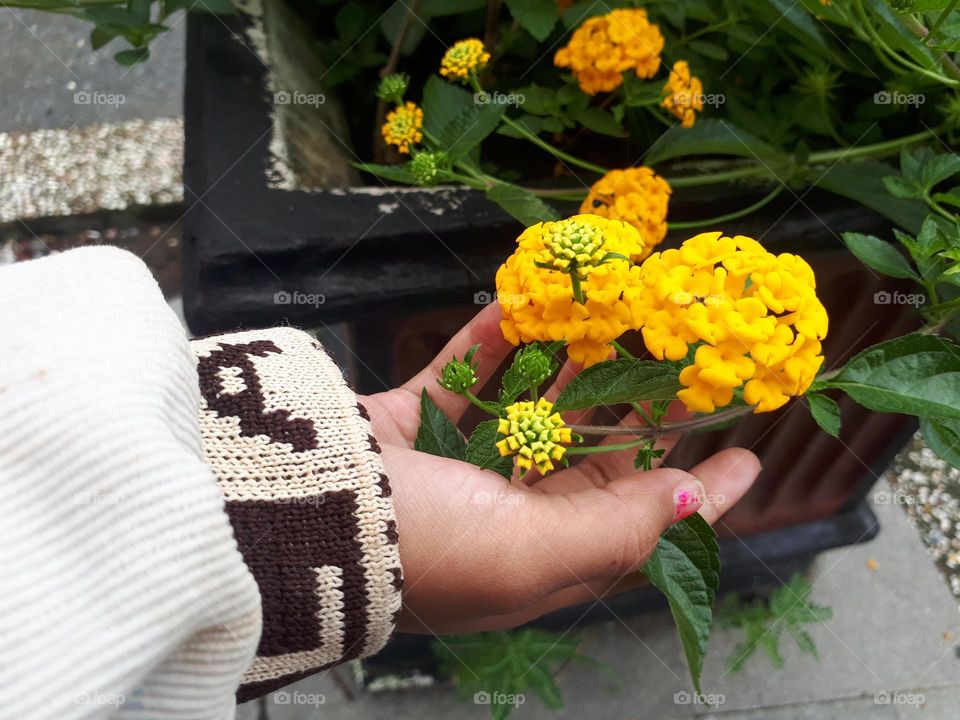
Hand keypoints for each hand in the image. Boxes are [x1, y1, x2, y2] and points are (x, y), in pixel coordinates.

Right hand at [360, 303, 760, 634]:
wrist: (298, 519)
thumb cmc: (423, 551)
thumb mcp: (529, 557)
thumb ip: (616, 530)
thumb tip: (689, 500)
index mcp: (538, 555)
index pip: (638, 524)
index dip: (698, 495)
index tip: (750, 456)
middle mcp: (504, 511)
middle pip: (591, 455)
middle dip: (638, 411)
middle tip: (684, 360)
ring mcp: (455, 462)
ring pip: (532, 404)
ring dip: (570, 361)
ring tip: (615, 314)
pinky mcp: (411, 419)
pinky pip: (464, 371)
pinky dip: (492, 339)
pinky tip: (521, 303)